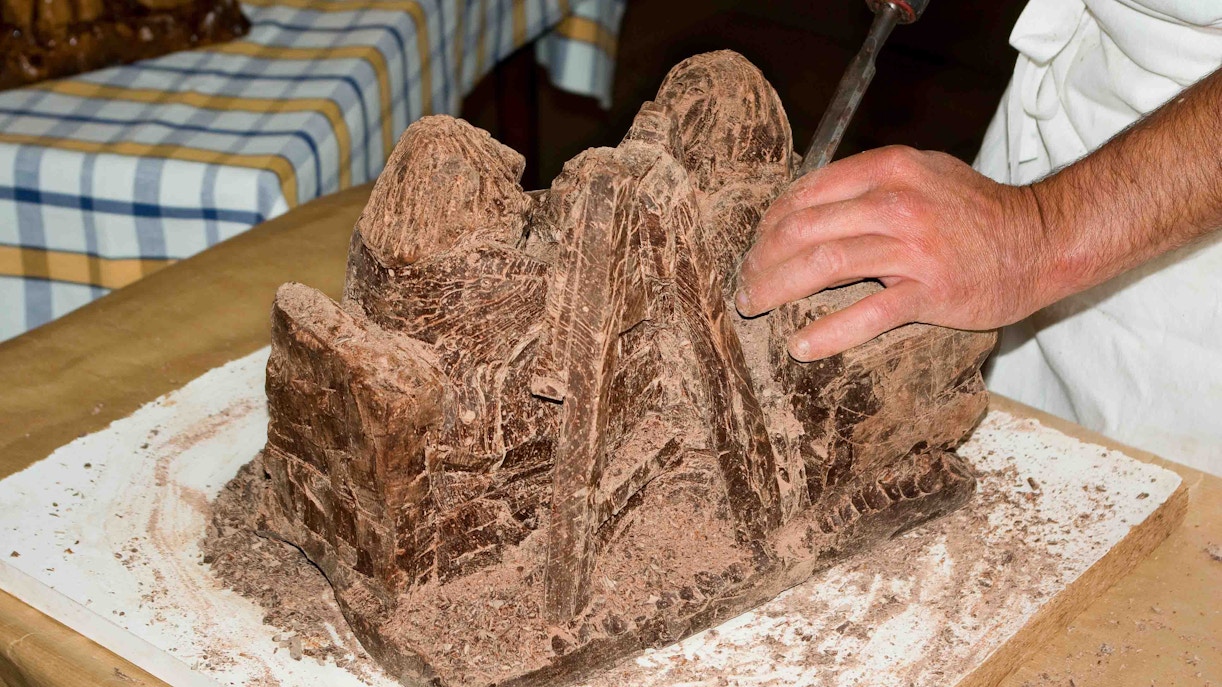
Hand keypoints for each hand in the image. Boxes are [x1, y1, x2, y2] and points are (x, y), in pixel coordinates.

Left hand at [734, 146, 1061, 361]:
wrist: (1041, 241)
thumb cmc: (975, 212)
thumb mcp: (922, 174)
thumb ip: (869, 183)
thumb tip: (809, 201)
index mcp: (889, 170)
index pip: (806, 193)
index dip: (769, 223)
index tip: (755, 248)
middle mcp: (897, 202)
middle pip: (805, 228)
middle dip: (762, 259)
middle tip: (744, 286)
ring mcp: (915, 247)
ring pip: (825, 264)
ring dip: (778, 289)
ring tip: (755, 308)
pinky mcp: (931, 292)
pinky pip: (869, 314)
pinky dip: (829, 332)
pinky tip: (802, 346)